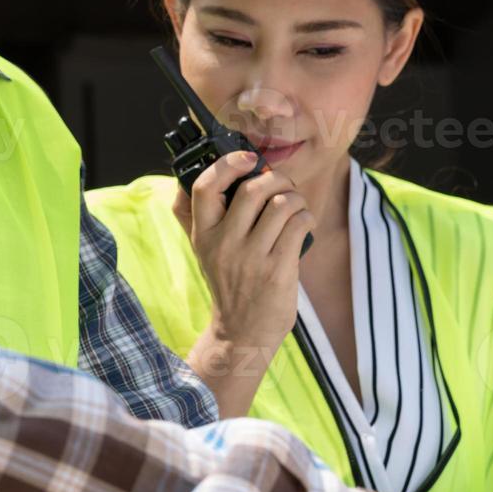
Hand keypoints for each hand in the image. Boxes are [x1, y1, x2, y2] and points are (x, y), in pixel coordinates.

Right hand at [174, 151, 314, 416]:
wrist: (242, 332)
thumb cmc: (228, 283)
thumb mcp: (203, 250)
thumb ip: (194, 216)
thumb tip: (186, 177)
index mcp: (203, 235)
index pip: (205, 187)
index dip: (229, 164)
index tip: (249, 159)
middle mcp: (224, 244)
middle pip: (253, 189)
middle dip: (277, 178)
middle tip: (283, 185)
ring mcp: (251, 258)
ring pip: (281, 204)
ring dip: (296, 198)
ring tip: (296, 206)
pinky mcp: (277, 270)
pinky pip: (298, 225)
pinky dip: (306, 217)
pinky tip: (303, 224)